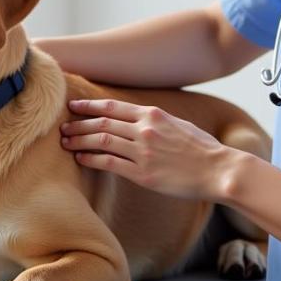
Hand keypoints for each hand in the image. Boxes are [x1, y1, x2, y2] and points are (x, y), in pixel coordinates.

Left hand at [60, 98, 233, 201]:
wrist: (218, 169)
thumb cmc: (203, 149)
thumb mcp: (179, 124)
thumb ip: (157, 121)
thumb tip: (142, 120)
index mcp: (153, 114)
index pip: (113, 106)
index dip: (90, 106)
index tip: (74, 106)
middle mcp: (145, 129)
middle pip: (102, 122)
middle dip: (79, 124)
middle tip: (62, 127)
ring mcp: (142, 151)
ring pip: (101, 140)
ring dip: (79, 141)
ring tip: (65, 142)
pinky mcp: (142, 173)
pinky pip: (109, 163)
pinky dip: (91, 159)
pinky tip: (80, 159)